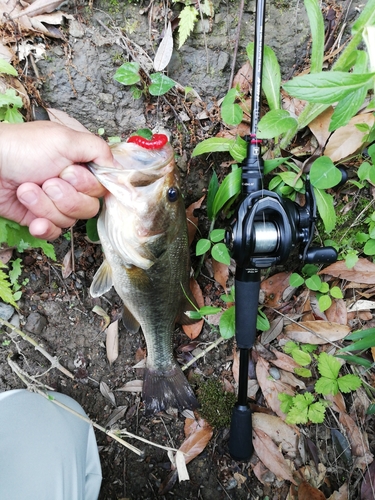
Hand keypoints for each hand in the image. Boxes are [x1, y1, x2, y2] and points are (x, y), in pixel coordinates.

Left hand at [0, 121, 113, 239]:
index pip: (102, 188)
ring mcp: (56, 204)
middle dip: (65, 197)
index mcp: (81, 166)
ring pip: (70, 220)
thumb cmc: (22, 148)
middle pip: (88, 208)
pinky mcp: (40, 219)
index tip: (69, 173)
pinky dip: (43, 226)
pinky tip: (32, 219)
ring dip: (46, 206)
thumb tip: (117, 167)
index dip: (87, 186)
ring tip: (26, 189)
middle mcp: (72, 186)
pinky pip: (55, 233)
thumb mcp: (65, 139)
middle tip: (46, 180)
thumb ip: (98, 149)